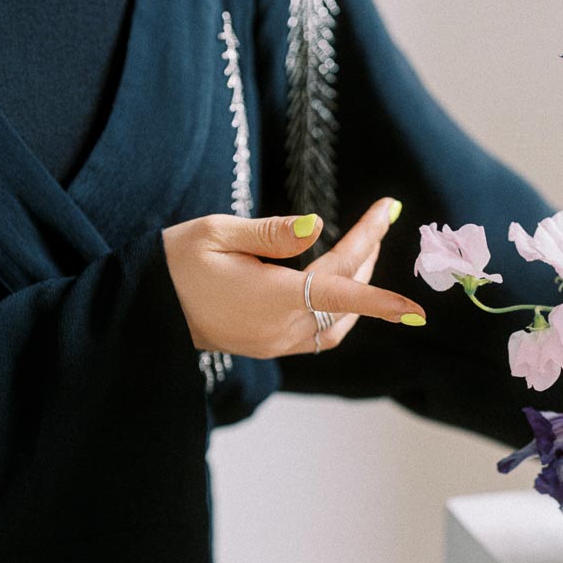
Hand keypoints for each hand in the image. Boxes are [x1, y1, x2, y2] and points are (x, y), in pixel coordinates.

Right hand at [161, 198, 425, 358]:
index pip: (340, 292)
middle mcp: (281, 327)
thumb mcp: (215, 233)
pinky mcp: (270, 347)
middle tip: (383, 216)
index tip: (419, 307)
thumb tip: (316, 225)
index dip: (383, 299)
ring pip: (338, 320)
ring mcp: (276, 343)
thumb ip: (269, 232)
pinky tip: (338, 282)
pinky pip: (320, 332)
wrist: (144, 309)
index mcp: (271, 298)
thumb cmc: (175, 262)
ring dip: (359, 286)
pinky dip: (339, 307)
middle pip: (345, 296)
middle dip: (370, 256)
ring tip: (366, 246)